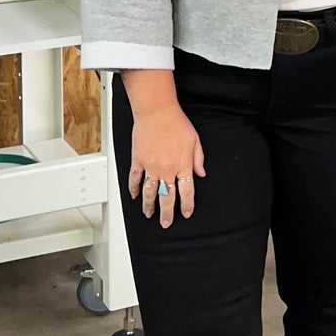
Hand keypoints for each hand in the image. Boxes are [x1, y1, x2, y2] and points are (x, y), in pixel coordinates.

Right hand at [126, 99, 204, 228]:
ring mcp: (150, 167)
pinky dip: (133, 189)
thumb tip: (201, 174)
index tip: (185, 213)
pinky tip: (134, 196)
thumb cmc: (176, 122)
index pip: (186, 192)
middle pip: (167, 198)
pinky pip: (134, 179)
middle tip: (166, 223)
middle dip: (167, 213)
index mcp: (182, 166)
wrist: (156, 112)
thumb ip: (198, 159)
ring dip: (149, 206)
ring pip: (150, 193)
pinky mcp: (138, 161)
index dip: (186, 205)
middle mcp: (166, 170)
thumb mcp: (195, 141)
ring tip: (149, 214)